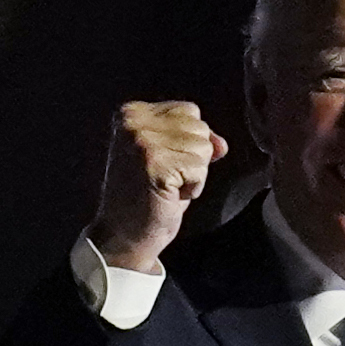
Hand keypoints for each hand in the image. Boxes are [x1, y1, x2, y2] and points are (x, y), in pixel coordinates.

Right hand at [88, 101, 228, 271]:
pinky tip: (168, 195)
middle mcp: (134, 121)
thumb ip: (192, 140)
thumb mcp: (169, 157)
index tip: (162, 164)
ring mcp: (143, 141)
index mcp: (132, 113)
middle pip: (200, 127)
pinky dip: (193, 188)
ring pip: (204, 147)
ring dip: (193, 174)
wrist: (123, 235)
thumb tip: (222, 144)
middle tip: (164, 178)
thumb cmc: (145, 198)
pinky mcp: (155, 163)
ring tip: (166, 186)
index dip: (189, 143)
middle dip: (192, 158)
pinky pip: (200, 169)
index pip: (190, 111)